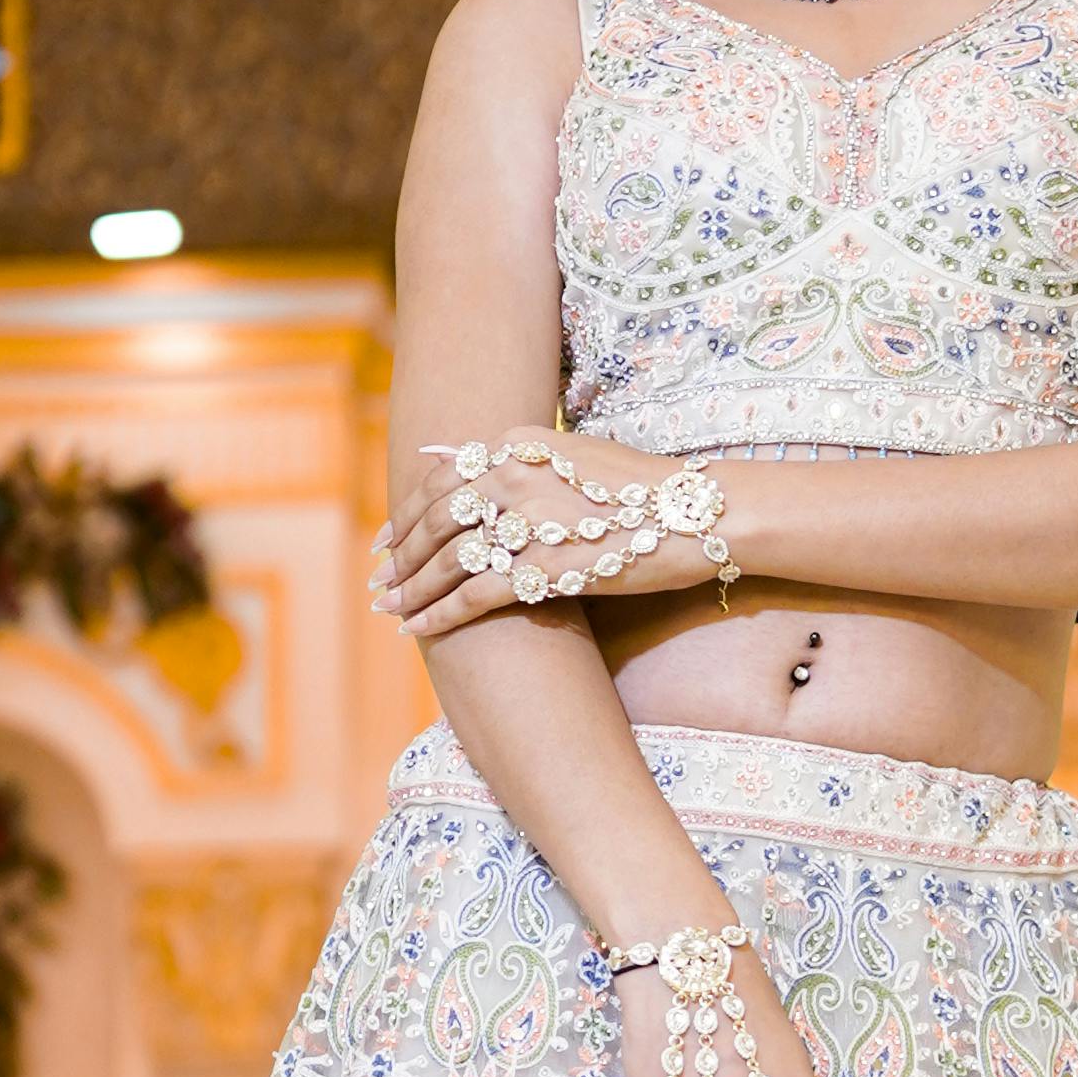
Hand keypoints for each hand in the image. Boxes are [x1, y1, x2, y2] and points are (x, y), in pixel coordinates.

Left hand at [373, 435, 727, 644]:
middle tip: (380, 580)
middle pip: (435, 519)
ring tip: (391, 608)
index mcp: (518, 445)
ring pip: (446, 559)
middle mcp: (514, 476)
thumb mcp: (571, 452)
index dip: (406, 513)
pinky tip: (417, 631)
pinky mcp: (544, 567)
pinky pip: (472, 594)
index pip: (441, 479)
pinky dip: (438, 614)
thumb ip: (511, 457)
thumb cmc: (643, 488)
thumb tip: (442, 454)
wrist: (697, 513)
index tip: (387, 539)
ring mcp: (528, 522)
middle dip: (400, 555)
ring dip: (412, 588)